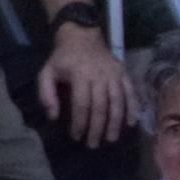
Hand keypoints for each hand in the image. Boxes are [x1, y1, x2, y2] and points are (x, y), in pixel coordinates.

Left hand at [37, 24, 139, 147]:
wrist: (82, 35)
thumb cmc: (64, 58)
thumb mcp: (47, 72)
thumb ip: (46, 94)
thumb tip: (54, 117)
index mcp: (80, 75)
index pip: (81, 104)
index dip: (79, 123)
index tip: (76, 137)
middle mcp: (99, 76)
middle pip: (100, 107)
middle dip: (97, 128)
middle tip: (93, 144)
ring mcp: (114, 75)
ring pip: (117, 103)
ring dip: (115, 123)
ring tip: (111, 139)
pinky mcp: (124, 74)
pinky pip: (131, 94)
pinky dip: (133, 109)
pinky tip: (131, 124)